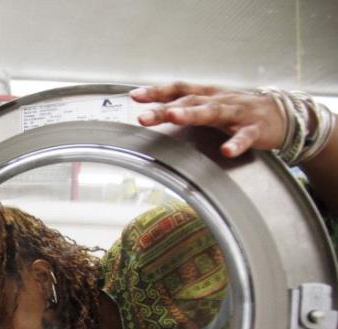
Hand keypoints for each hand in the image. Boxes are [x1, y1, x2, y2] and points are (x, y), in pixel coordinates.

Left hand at [129, 82, 286, 157]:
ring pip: (213, 112)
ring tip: (174, 118)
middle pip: (189, 102)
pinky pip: (244, 136)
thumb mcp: (211, 105)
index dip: (157, 91)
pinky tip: (226, 150)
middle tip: (143, 117)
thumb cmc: (239, 111)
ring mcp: (237, 113)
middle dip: (165, 109)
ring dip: (192, 114)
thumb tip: (154, 113)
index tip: (135, 96)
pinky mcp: (255, 129)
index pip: (178, 90)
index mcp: (207, 95)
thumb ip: (186, 109)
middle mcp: (219, 100)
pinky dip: (236, 143)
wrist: (282, 115)